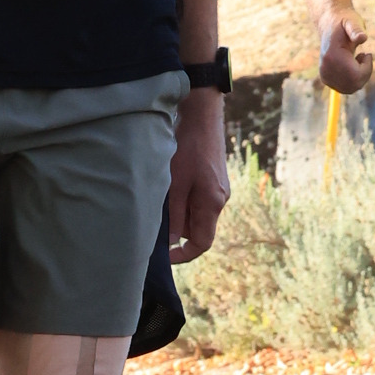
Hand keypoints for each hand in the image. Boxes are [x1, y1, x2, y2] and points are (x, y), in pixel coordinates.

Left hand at [167, 90, 229, 262]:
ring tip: (159, 201)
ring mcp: (218, 190)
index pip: (202, 243)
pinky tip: (168, 188)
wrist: (202, 118)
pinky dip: (182, 201)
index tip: (164, 256)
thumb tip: (171, 242)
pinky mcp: (213, 181)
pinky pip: (197, 201)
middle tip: (154, 225)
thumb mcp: (175, 184)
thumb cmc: (188, 148)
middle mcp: (220, 200)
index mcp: (213, 203)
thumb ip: (174, 215)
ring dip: (178, 214)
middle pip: (198, 230)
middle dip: (177, 232)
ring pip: (196, 215)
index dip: (183, 254)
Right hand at [316, 10, 374, 94]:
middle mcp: (326, 68)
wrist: (329, 24)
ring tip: (356, 60)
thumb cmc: (345, 21)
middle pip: (354, 85)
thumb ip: (356, 29)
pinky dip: (352, 80)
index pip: (356, 76)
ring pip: (350, 88)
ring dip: (358, 77)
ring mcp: (325, 75)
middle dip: (364, 73)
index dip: (367, 68)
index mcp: (333, 56)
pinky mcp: (325, 78)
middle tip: (363, 56)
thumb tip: (362, 37)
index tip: (367, 53)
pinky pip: (344, 88)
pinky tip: (350, 66)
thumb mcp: (352, 21)